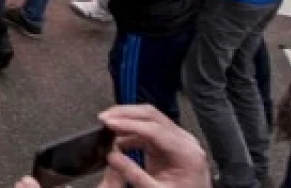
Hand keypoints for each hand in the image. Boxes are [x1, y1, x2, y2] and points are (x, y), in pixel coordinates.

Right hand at [97, 105, 212, 187]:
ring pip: (148, 119)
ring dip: (126, 119)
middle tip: (104, 117)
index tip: (108, 123)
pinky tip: (117, 137)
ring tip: (106, 124)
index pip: (155, 129)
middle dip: (125, 114)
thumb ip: (134, 174)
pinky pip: (147, 130)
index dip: (129, 124)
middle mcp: (185, 141)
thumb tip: (112, 157)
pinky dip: (130, 130)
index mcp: (186, 153)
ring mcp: (177, 140)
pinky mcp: (169, 143)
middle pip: (152, 116)